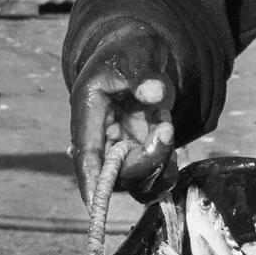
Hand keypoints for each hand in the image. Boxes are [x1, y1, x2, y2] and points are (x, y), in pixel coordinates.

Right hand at [70, 20, 181, 199]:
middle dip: (144, 160)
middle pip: (116, 173)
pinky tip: (168, 137)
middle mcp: (102, 135)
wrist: (140, 51)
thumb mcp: (135, 53)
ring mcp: (121, 145)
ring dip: (158, 161)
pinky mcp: (139, 150)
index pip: (86, 156)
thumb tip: (156, 94)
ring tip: (164, 123)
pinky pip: (153, 174)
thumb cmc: (131, 49)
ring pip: (137, 178)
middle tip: (164, 128)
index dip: (89, 182)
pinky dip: (166, 165)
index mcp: (89, 112)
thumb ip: (143, 73)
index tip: (94, 205)